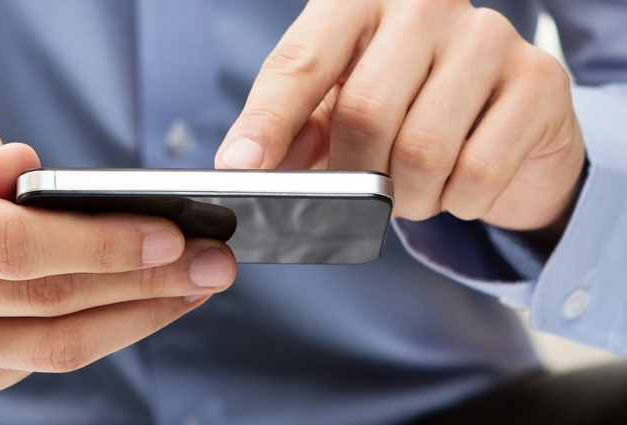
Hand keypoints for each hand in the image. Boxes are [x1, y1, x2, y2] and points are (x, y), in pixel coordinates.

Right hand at [0, 110, 235, 393]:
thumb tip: (27, 168)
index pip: (15, 242)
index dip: (100, 243)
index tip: (173, 233)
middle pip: (49, 298)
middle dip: (146, 280)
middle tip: (214, 262)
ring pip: (58, 344)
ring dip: (143, 315)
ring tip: (200, 285)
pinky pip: (51, 359)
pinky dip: (113, 332)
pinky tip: (154, 304)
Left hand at [215, 0, 584, 231]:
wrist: (509, 122)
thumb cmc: (409, 111)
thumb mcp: (339, 112)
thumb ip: (294, 131)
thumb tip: (243, 167)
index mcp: (360, 3)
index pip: (301, 62)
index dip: (267, 121)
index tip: (239, 168)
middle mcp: (425, 5)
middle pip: (365, 111)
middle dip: (356, 176)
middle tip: (363, 195)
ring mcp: (488, 37)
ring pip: (423, 149)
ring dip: (408, 197)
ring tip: (412, 193)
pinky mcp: (539, 80)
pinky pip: (479, 171)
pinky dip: (459, 201)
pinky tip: (459, 186)